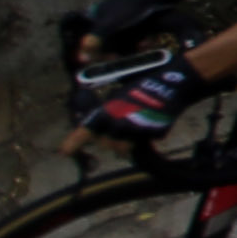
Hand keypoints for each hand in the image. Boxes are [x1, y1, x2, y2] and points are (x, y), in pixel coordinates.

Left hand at [74, 51, 205, 147]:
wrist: (172, 84)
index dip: (73, 143)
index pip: (85, 131)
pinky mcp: (152, 136)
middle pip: (106, 145)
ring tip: (134, 130)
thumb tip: (100, 128)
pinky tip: (150, 124)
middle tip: (119, 129)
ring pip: (123, 149)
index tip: (64, 152)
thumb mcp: (120, 97)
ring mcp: (136, 132)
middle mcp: (118, 125)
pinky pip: (143, 143)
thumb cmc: (145, 86)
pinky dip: (145, 137)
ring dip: (126, 143)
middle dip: (110, 141)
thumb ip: (109, 115)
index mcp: (107, 113)